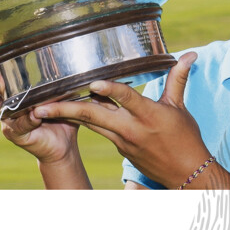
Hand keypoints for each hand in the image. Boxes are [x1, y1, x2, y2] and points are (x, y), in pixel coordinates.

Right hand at [0, 55, 79, 165]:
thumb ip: (52, 73)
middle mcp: (4, 101)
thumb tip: (58, 48)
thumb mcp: (55, 88)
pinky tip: (34, 114)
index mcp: (10, 86)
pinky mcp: (17, 134)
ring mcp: (8, 118)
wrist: (63, 142)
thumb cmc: (58, 110)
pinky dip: (27, 120)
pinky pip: (20, 126)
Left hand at [33, 52, 213, 188]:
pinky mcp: (118, 146)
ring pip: (89, 122)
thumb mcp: (180, 107)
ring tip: (41, 109)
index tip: (94, 82)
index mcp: (148, 115)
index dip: (110, 89)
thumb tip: (190, 55)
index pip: (126, 99)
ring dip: (66, 114)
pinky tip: (64, 111)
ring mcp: (121, 140)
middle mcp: (130, 128)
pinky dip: (81, 119)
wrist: (186, 175)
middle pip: (93, 115)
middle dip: (64, 110)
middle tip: (39, 107)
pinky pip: (96, 129)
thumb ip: (178, 79)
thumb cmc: (186, 139)